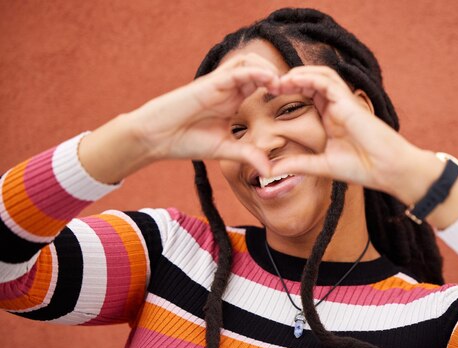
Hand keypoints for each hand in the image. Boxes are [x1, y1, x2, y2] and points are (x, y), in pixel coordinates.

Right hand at [128, 53, 280, 174]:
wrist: (157, 138)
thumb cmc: (186, 141)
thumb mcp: (225, 149)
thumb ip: (248, 154)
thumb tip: (269, 170)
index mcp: (233, 100)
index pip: (260, 84)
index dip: (278, 87)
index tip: (295, 99)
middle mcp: (227, 88)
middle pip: (258, 67)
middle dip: (277, 74)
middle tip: (293, 88)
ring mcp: (219, 84)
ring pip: (248, 61)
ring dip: (267, 69)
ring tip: (281, 84)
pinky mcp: (210, 83)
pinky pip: (237, 70)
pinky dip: (255, 72)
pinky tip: (268, 81)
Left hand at [268, 66, 435, 204]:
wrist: (386, 170)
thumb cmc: (362, 168)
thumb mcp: (321, 166)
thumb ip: (297, 164)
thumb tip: (269, 170)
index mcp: (331, 118)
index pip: (308, 95)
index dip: (289, 91)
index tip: (269, 95)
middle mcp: (337, 107)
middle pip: (312, 81)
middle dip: (290, 79)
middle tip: (268, 84)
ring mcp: (344, 102)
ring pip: (320, 75)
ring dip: (298, 74)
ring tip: (278, 79)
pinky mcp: (349, 101)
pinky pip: (327, 81)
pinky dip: (309, 77)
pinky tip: (292, 80)